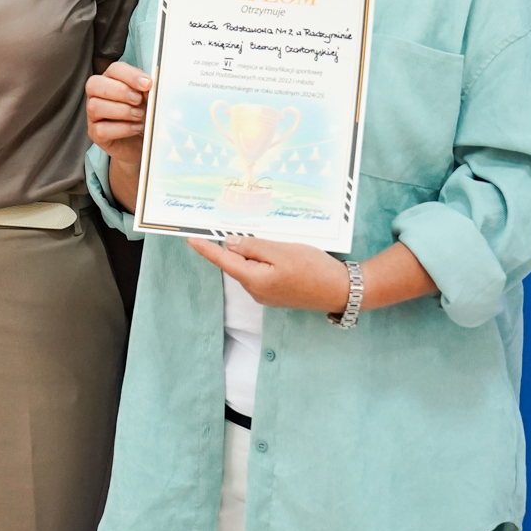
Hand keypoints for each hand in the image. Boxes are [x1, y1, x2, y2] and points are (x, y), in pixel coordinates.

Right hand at [86, 61, 151, 165]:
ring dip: (122, 110)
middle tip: (139, 100)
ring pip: (95, 106)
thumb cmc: (143, 115)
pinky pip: (101, 129)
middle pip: (95, 84)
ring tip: (139, 115)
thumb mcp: (147, 100)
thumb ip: (146, 92)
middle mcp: (97, 94)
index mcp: (111, 80)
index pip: (114, 69)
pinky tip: (135, 128)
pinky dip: (122, 129)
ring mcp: (93, 114)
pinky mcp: (94, 133)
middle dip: (121, 91)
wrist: (142, 142)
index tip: (148, 84)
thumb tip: (148, 89)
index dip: (130, 75)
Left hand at [189, 235, 350, 312]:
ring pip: (252, 268)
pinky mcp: (277, 294)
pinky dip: (266, 262)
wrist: (340, 290)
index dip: (207, 249)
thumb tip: (231, 243)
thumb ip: (253, 246)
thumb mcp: (281, 251)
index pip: (224, 261)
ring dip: (258, 254)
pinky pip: (263, 274)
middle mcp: (256, 291)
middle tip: (258, 234)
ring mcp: (267, 295)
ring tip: (281, 247)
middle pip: (239, 263)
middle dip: (242, 247)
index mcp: (253, 280)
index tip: (191, 240)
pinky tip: (283, 256)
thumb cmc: (313, 269)